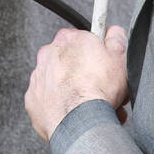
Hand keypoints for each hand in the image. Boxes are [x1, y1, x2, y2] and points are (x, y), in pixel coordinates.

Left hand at [24, 25, 129, 141]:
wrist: (80, 122)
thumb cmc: (98, 89)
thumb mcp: (120, 56)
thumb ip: (116, 37)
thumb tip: (113, 31)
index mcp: (68, 39)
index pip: (83, 40)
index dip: (97, 55)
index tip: (104, 67)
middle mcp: (48, 54)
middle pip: (71, 63)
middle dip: (86, 76)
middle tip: (102, 91)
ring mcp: (38, 77)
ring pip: (59, 83)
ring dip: (73, 92)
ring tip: (92, 108)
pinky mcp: (33, 100)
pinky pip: (48, 102)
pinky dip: (60, 107)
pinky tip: (76, 115)